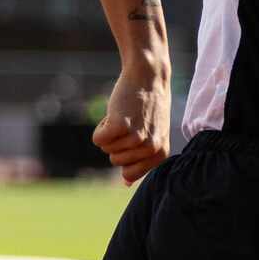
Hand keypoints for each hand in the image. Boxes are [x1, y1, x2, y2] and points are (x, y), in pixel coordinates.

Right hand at [93, 60, 170, 184]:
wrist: (148, 76)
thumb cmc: (149, 105)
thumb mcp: (154, 134)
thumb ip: (143, 159)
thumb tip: (125, 183)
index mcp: (160, 154)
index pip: (129, 174)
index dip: (125, 154)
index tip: (135, 137)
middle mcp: (150, 148)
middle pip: (115, 161)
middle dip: (117, 142)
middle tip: (131, 121)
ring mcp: (136, 138)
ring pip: (106, 149)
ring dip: (110, 132)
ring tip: (125, 114)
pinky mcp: (120, 126)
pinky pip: (98, 139)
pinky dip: (100, 127)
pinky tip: (115, 113)